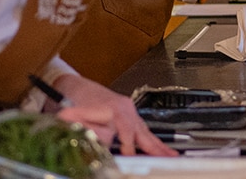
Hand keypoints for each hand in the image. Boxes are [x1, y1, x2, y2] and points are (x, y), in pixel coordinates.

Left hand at [52, 74, 174, 156]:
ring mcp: (130, 111)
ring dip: (158, 146)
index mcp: (113, 108)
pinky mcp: (131, 115)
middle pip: (141, 130)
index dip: (127, 144)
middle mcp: (124, 109)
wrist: (76, 88)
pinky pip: (145, 130)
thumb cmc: (74, 101)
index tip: (130, 155)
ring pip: (146, 131)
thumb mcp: (73, 116)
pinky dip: (155, 141)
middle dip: (152, 146)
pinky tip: (164, 149)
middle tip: (164, 158)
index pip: (125, 130)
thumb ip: (87, 127)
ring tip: (171, 156)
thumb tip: (101, 138)